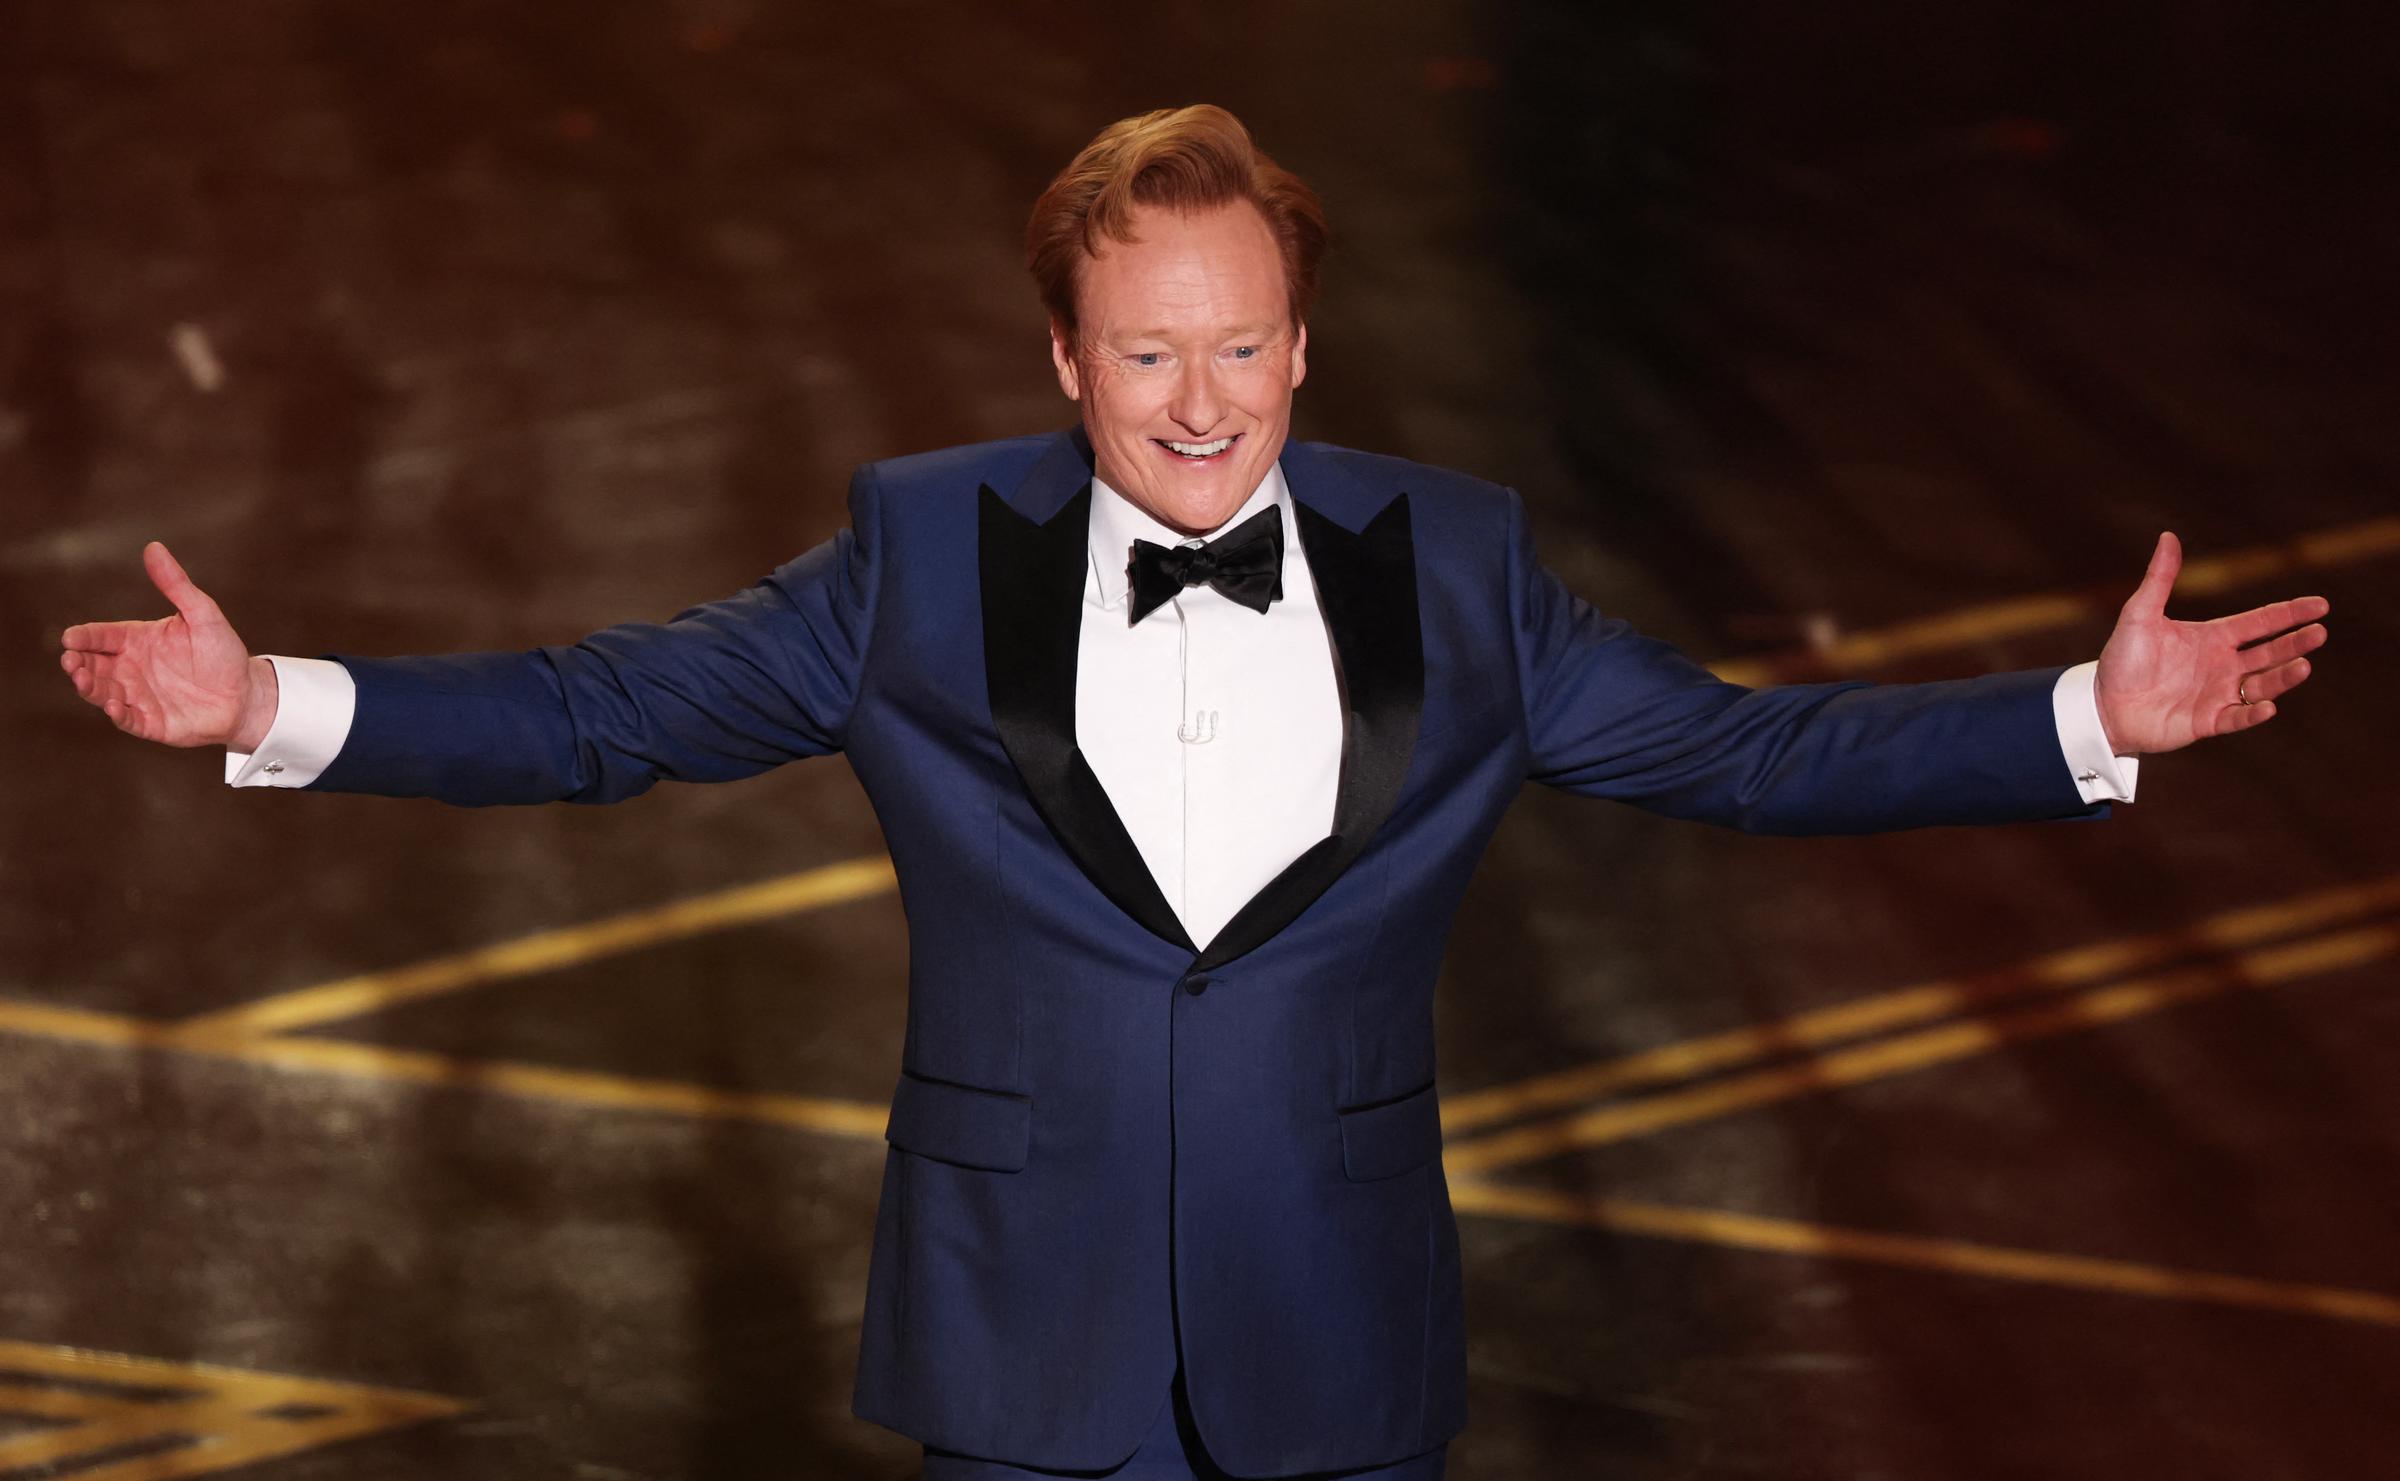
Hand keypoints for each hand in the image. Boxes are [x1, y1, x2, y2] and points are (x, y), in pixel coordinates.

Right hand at [59, 541, 275, 749]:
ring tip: (83, 678)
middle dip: (77, 663)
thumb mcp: (203, 615)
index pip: (101, 636)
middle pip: (93, 664)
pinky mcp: (149, 722)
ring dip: (89, 687)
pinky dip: (117, 714)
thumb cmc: (223, 653)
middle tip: (71, 660)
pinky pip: (127, 719)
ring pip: (101, 692)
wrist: (247, 694)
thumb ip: (176, 585)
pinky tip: (113, 706)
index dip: (84, 637)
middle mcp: (130, 668)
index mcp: (137, 640)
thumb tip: (153, 547)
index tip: (71, 637)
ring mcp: (137, 696)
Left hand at [2093, 531, 2328, 754]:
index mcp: (2212, 637)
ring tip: (2304, 665)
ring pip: (2262, 684)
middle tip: (2320, 633)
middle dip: (2295, 643)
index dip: (2289, 614)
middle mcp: (2222, 665)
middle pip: (2270, 652)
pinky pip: (2238, 718)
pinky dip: (2253, 713)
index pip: (2260, 622)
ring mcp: (2218, 694)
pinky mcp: (2208, 721)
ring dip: (2283, 677)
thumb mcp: (2140, 614)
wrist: (2101, 705)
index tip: (2321, 606)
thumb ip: (2159, 579)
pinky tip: (2268, 706)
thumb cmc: (2121, 660)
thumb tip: (2168, 536)